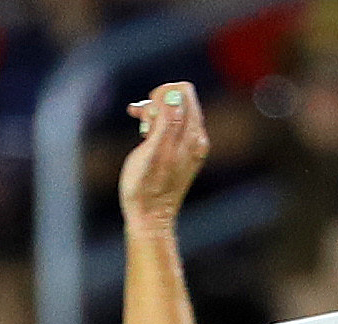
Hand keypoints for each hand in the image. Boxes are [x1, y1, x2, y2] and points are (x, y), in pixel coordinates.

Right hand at [119, 83, 208, 232]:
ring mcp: (192, 145)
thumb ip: (165, 121)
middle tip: (141, 120)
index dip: (160, 94)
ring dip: (155, 113)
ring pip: (176, 111)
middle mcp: (196, 137)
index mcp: (190, 135)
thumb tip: (173, 95)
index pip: (182, 91)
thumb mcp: (151, 153)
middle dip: (157, 102)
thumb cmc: (144, 188)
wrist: (150, 218)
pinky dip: (159, 124)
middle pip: (180, 98)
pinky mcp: (185, 153)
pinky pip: (175, 125)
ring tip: (141, 128)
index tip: (145, 112)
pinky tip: (145, 134)